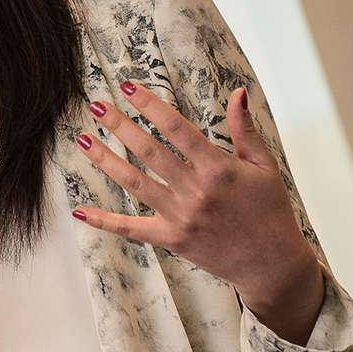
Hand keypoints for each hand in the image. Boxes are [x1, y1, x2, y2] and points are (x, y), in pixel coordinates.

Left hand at [73, 82, 324, 344]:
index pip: (176, 129)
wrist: (272, 264)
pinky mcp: (171, 239)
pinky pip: (131, 229)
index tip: (128, 87)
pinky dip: (104, 221)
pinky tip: (80, 209)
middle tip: (96, 105)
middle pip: (148, 151)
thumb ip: (244, 129)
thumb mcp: (264, 166)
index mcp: (218, 169)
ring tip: (82, 139)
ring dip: (105, 160)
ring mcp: (181, 217)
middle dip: (119, 125)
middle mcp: (195, 191)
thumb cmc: (270, 211)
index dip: (150, 105)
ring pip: (134, 183)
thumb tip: (237, 92)